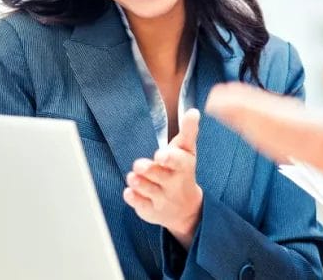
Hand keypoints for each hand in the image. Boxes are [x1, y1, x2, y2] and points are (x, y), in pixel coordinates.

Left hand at [123, 108, 203, 247]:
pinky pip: (140, 205)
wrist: (188, 209)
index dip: (169, 158)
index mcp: (183, 167)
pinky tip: (129, 192)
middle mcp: (174, 184)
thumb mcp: (187, 152)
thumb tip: (193, 111)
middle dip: (147, 169)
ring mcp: (162, 199)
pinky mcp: (151, 211)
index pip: (178, 161)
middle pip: (158, 176)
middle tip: (138, 165)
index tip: (160, 155)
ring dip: (138, 182)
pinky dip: (133, 198)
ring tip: (133, 177)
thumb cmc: (183, 172)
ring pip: (147, 190)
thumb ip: (188, 131)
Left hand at [206, 68, 322, 203]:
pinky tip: (263, 133)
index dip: (244, 106)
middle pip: (264, 129)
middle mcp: (309, 148)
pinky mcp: (322, 159)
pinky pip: (285, 147)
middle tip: (212, 101)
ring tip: (230, 114)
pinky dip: (268, 137)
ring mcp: (314, 155)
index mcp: (317, 136)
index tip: (221, 97)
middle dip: (238, 115)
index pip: (271, 117)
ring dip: (249, 125)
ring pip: (272, 139)